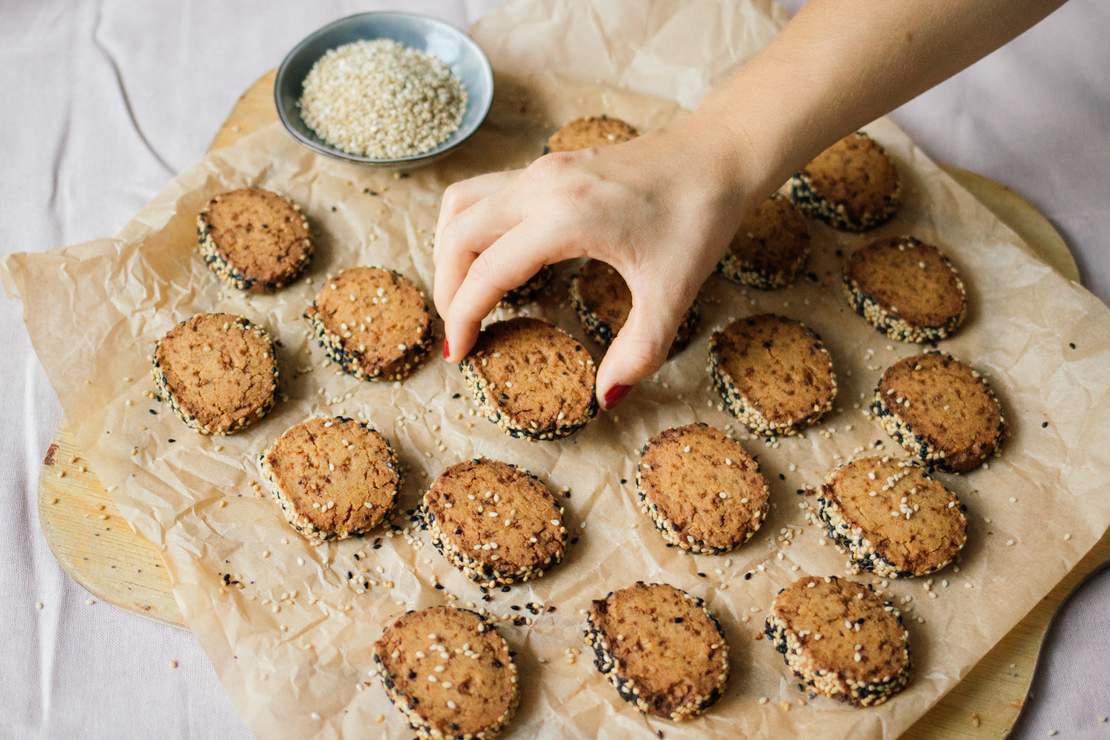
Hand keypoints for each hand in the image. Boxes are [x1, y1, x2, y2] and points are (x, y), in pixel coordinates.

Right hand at [433, 116, 756, 407]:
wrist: (720, 154)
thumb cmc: (699, 216)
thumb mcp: (674, 293)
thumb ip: (638, 350)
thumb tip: (606, 396)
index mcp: (564, 217)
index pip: (487, 272)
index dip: (463, 317)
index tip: (459, 353)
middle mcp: (541, 186)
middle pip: (459, 235)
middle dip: (447, 288)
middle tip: (459, 331)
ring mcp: (541, 169)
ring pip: (463, 205)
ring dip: (451, 250)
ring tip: (463, 294)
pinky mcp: (549, 165)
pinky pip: (485, 192)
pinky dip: (472, 227)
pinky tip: (494, 257)